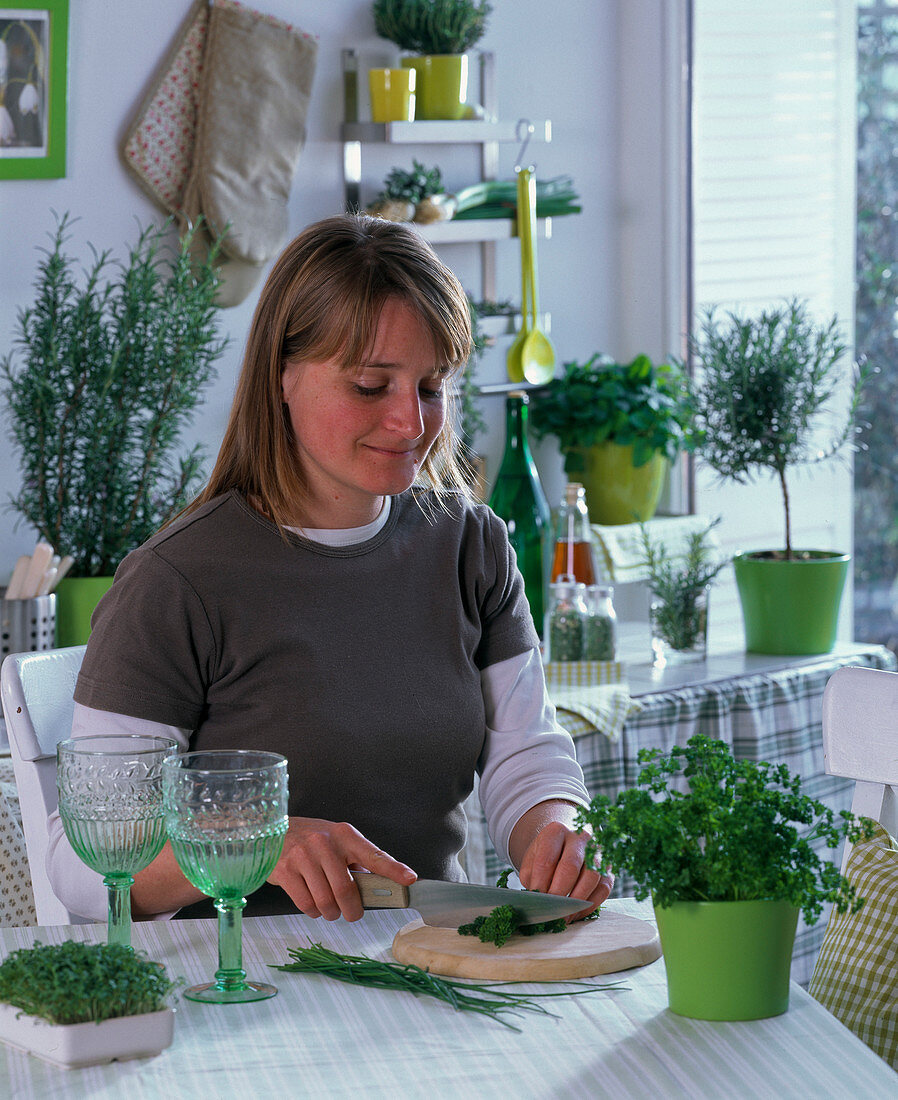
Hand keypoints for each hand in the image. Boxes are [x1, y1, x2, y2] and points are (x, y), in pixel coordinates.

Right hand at [267, 817, 415, 921]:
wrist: (272, 830)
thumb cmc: (311, 840)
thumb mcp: (336, 841)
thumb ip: (355, 861)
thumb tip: (377, 886)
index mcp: (344, 835)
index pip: (374, 854)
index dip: (393, 869)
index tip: (410, 879)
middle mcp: (324, 843)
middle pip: (346, 890)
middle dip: (352, 910)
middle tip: (351, 913)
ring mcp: (303, 856)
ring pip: (326, 902)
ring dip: (331, 913)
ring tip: (329, 907)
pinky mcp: (285, 871)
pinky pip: (306, 904)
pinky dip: (313, 911)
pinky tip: (312, 903)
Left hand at [509, 800, 613, 920]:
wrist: (566, 842)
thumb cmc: (547, 853)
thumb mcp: (532, 859)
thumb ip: (532, 876)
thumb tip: (535, 899)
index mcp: (556, 831)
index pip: (547, 859)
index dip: (540, 883)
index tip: (536, 900)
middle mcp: (580, 837)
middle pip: (570, 866)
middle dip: (559, 893)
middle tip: (551, 911)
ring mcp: (597, 851)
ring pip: (591, 877)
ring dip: (576, 901)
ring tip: (564, 917)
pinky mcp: (609, 867)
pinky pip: (603, 888)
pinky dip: (590, 905)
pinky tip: (576, 913)